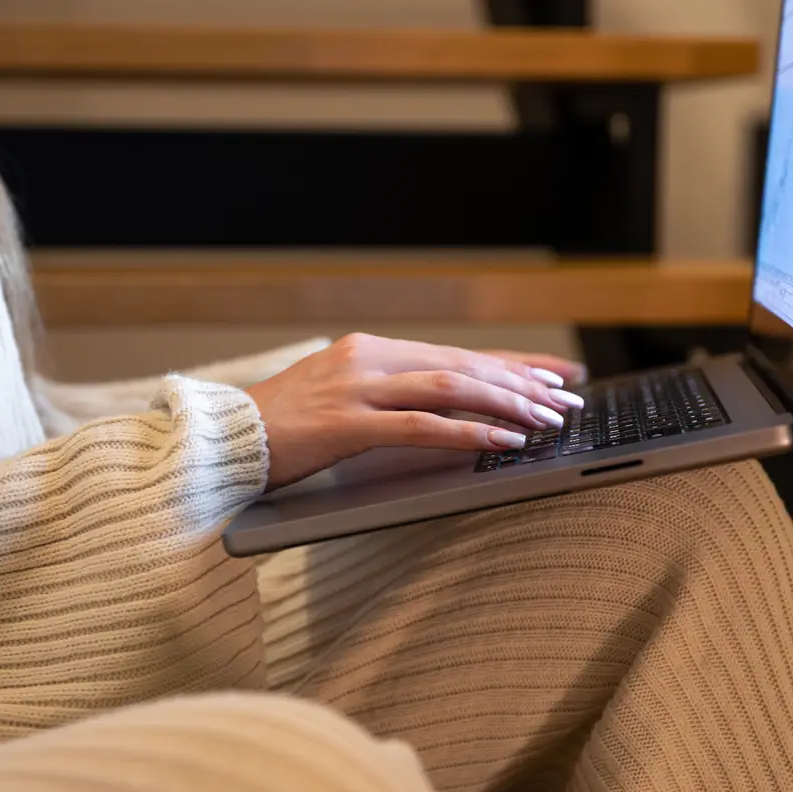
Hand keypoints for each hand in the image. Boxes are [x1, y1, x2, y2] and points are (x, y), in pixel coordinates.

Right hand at [245, 333, 585, 490]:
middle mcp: (369, 358)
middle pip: (463, 363)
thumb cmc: (285, 427)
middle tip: (568, 398)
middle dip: (523, 382)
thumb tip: (455, 410)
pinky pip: (420, 425)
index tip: (557, 374)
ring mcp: (356, 387)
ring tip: (547, 419)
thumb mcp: (343, 398)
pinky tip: (502, 441)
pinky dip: (467, 432)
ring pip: (450, 386)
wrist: (224, 440)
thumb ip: (391, 395)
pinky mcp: (345, 422)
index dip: (513, 363)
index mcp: (372, 349)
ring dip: (505, 402)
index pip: (458, 352)